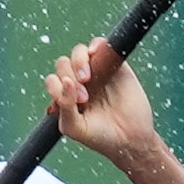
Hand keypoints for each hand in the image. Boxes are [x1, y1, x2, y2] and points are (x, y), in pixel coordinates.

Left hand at [47, 39, 161, 164]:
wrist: (131, 139)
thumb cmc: (100, 136)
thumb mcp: (74, 128)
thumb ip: (64, 106)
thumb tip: (65, 81)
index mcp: (66, 95)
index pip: (53, 80)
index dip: (57, 87)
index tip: (76, 102)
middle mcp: (79, 82)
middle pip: (63, 63)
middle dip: (68, 76)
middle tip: (84, 96)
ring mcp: (97, 72)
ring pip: (79, 52)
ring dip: (78, 61)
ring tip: (86, 78)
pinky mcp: (115, 65)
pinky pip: (101, 46)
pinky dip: (96, 44)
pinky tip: (95, 53)